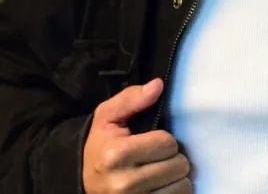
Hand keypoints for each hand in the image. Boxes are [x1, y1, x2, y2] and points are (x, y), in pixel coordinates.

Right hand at [82, 78, 191, 193]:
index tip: (151, 141)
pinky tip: (159, 186)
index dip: (163, 139)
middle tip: (156, 158)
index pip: (167, 143)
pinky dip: (174, 191)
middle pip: (179, 165)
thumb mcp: (107, 117)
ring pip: (183, 185)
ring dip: (175, 177)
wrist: (85, 181)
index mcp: (115, 155)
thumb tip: (157, 85)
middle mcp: (124, 183)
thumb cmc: (101, 147)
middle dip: (172, 158)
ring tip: (158, 173)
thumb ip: (131, 98)